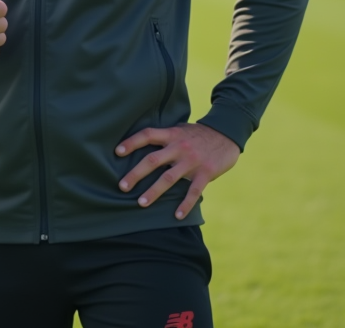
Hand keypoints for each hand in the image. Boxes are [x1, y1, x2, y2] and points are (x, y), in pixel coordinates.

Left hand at [115, 123, 240, 218]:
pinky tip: (177, 215)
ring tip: (141, 203)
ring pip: (169, 178)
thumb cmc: (198, 134)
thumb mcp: (180, 130)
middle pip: (153, 160)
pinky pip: (193, 191)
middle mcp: (179, 147)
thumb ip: (164, 138)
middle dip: (136, 174)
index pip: (147, 135)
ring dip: (154, 192)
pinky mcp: (206, 172)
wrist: (227, 134)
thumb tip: (141, 147)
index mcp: (171, 134)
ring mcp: (192, 161)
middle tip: (122, 186)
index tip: (117, 152)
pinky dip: (185, 204)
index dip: (131, 142)